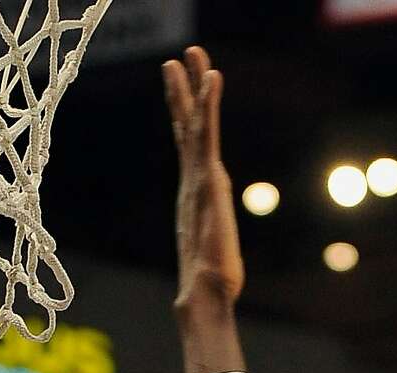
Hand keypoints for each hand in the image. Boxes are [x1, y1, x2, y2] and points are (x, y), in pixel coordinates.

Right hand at [163, 46, 243, 307]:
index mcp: (196, 193)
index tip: (182, 88)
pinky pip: (207, 135)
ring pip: (194, 123)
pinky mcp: (208, 181)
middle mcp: (193, 181)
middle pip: (186, 127)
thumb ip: (213, 248)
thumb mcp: (216, 255)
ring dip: (194, 87)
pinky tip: (213, 79)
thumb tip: (214, 269)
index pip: (190, 147)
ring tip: (190, 55)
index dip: (186, 116)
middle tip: (179, 58)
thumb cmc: (212, 284)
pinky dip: (209, 105)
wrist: (205, 294)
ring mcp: (198, 179)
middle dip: (183, 91)